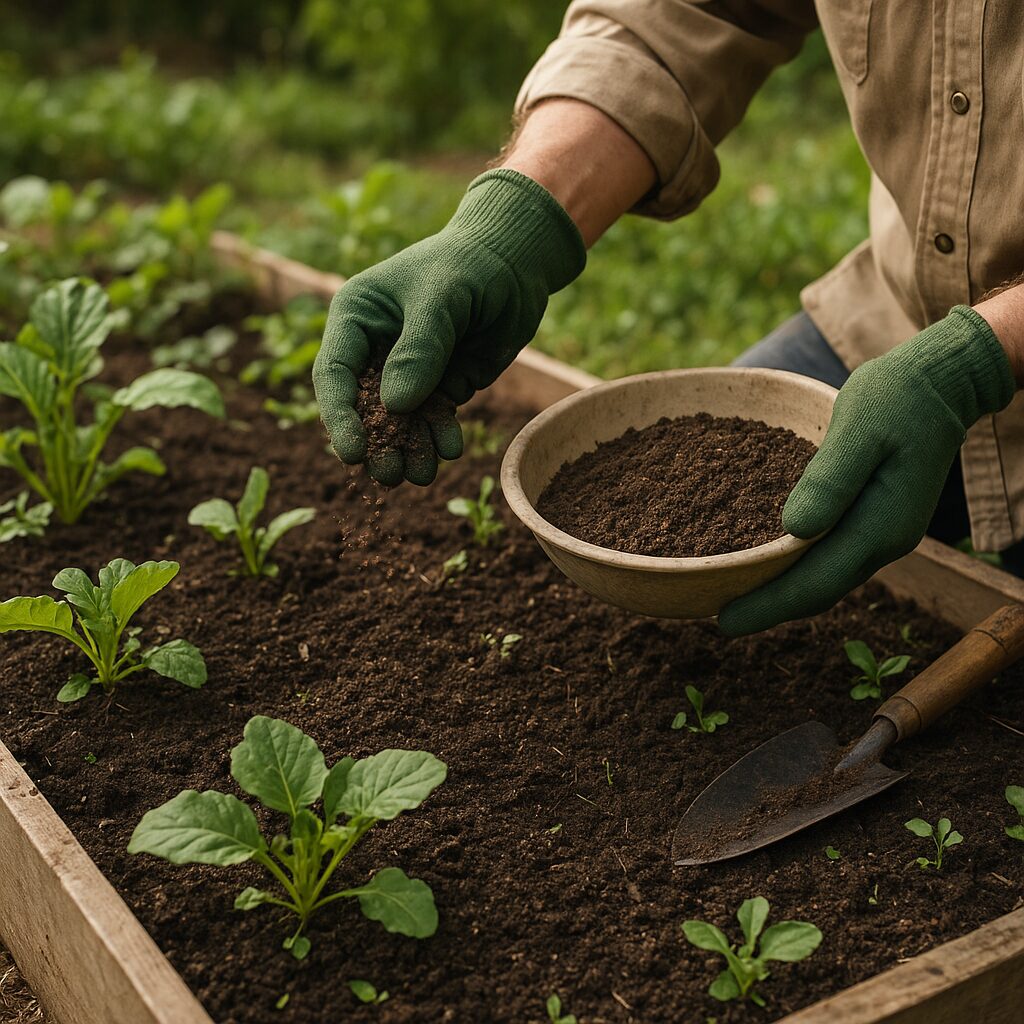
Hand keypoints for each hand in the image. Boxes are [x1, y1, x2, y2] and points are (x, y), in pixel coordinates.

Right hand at [312, 169, 584, 484]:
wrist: (518, 263)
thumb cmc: (470, 264)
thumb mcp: (441, 299)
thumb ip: (419, 349)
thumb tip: (396, 405)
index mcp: (356, 317)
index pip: (335, 374)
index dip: (340, 417)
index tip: (353, 454)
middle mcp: (375, 348)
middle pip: (364, 407)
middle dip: (377, 443)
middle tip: (390, 475)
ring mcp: (408, 370)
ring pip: (399, 421)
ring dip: (408, 449)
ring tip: (423, 475)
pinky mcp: (441, 384)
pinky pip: (434, 419)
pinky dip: (440, 437)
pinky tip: (450, 449)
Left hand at [719, 306, 1015, 634]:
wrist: (942, 382)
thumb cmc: (898, 396)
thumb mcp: (860, 428)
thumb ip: (831, 479)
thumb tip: (794, 529)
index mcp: (879, 527)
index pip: (815, 583)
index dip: (769, 606)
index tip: (725, 621)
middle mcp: (883, 541)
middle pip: (819, 590)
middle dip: (769, 608)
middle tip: (719, 619)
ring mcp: (883, 533)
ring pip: (825, 577)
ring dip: (783, 591)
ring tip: (735, 596)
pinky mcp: (875, 519)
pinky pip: (831, 556)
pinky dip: (798, 567)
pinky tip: (769, 561)